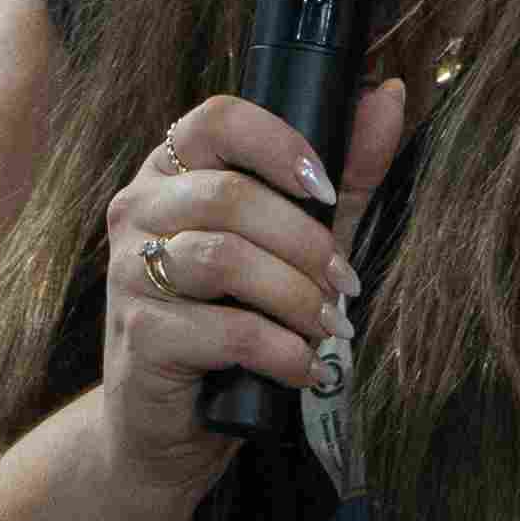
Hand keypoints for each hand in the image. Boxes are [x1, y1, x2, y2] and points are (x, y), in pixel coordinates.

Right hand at [85, 75, 421, 481]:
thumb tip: (389, 97)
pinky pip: (224, 330)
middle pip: (228, 196)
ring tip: (329, 327)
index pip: (217, 120)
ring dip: (296, 296)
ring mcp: (131, 273)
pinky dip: (282, 351)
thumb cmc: (231, 319)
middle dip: (305, 242)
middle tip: (346, 283)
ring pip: (224, 259)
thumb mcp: (294, 241)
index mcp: (172, 172)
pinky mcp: (140, 337)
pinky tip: (305, 368)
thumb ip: (340, 175)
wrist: (170, 422)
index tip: (326, 190)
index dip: (280, 144)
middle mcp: (139, 210)